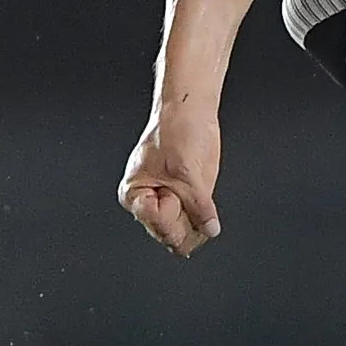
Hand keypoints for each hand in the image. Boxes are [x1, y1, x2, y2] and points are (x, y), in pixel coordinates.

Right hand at [117, 104, 223, 257]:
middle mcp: (149, 202)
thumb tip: (210, 229)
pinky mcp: (186, 197)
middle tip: (197, 206)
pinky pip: (194, 219)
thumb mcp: (187, 172)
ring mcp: (169, 200)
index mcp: (135, 195)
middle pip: (169, 235)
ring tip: (199, 199)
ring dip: (197, 223)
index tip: (184, 205)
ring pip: (183, 231)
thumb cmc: (176, 131)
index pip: (156, 226)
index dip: (175, 220)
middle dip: (186, 225)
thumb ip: (198, 205)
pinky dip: (203, 217)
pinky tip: (206, 209)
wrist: (190, 111)